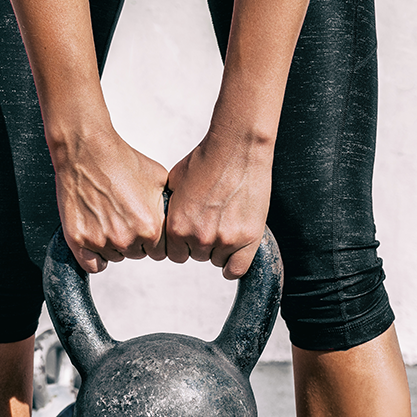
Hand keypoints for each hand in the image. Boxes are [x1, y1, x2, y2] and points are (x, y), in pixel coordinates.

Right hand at [53, 130, 168, 273]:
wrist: (87, 150)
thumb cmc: (122, 161)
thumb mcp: (159, 180)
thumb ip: (169, 207)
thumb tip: (177, 219)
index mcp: (151, 228)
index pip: (159, 251)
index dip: (153, 238)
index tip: (144, 225)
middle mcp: (128, 239)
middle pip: (137, 254)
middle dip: (134, 240)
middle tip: (123, 216)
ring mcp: (101, 242)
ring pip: (114, 257)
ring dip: (113, 245)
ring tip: (108, 217)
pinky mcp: (78, 241)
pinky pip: (92, 265)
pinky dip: (94, 257)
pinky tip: (96, 238)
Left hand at [165, 128, 272, 278]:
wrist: (236, 147)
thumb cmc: (207, 159)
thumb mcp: (175, 183)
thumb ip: (172, 208)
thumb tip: (168, 219)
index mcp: (177, 226)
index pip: (176, 254)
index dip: (184, 244)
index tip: (192, 233)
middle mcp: (199, 237)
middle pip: (198, 256)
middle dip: (202, 242)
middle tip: (213, 221)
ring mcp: (225, 239)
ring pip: (218, 260)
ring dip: (221, 248)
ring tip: (227, 223)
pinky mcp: (248, 237)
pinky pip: (238, 269)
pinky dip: (235, 264)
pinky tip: (235, 252)